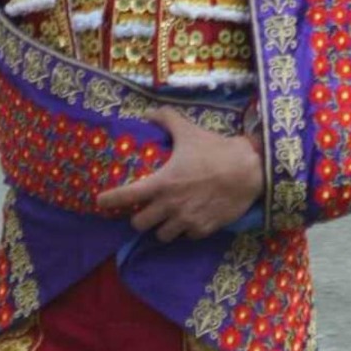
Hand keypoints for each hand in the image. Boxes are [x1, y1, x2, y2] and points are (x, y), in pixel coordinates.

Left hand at [97, 106, 263, 241]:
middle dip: (139, 217)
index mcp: (161, 183)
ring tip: (166, 217)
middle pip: (138, 224)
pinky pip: (185, 237)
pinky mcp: (203, 230)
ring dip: (160, 227)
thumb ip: (166, 119)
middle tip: (145, 208)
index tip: (100, 201)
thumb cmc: (215, 150)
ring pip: (161, 236)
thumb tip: (149, 113)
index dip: (109, 200)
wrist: (249, 170)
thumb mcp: (188, 131)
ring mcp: (186, 221)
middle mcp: (170, 206)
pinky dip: (184, 231)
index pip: (125, 196)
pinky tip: (189, 219)